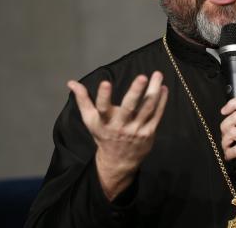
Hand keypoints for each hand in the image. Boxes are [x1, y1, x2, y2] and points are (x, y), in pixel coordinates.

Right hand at [67, 71, 168, 199]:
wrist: (118, 161)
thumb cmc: (104, 135)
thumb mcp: (91, 120)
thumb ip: (83, 100)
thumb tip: (71, 82)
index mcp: (104, 122)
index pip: (102, 108)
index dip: (103, 96)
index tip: (105, 82)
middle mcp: (120, 126)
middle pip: (129, 107)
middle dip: (135, 92)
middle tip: (142, 77)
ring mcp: (136, 130)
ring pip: (146, 108)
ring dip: (154, 91)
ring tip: (158, 75)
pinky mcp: (148, 132)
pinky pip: (157, 115)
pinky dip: (161, 101)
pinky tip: (164, 88)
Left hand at [220, 97, 235, 187]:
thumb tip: (230, 118)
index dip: (233, 104)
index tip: (224, 111)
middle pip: (235, 116)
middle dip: (224, 127)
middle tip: (225, 136)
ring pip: (232, 132)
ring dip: (225, 141)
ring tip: (227, 147)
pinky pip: (233, 148)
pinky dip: (228, 153)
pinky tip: (230, 156)